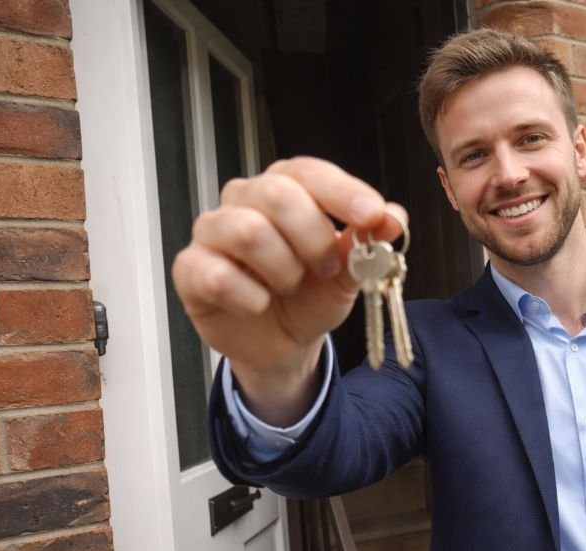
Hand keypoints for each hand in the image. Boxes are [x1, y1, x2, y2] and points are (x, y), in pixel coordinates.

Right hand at [171, 157, 406, 423]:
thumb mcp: (349, 273)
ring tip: (289, 287)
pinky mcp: (190, 268)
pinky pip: (218, 275)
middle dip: (313, 238)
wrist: (282, 342)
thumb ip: (368, 243)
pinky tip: (260, 305)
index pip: (310, 172)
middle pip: (278, 194)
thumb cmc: (311, 295)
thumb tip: (394, 218)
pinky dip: (251, 297)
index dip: (343, 192)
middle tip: (327, 268)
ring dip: (283, 269)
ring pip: (248, 231)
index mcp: (286, 187)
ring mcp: (213, 231)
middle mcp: (245, 198)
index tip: (372, 215)